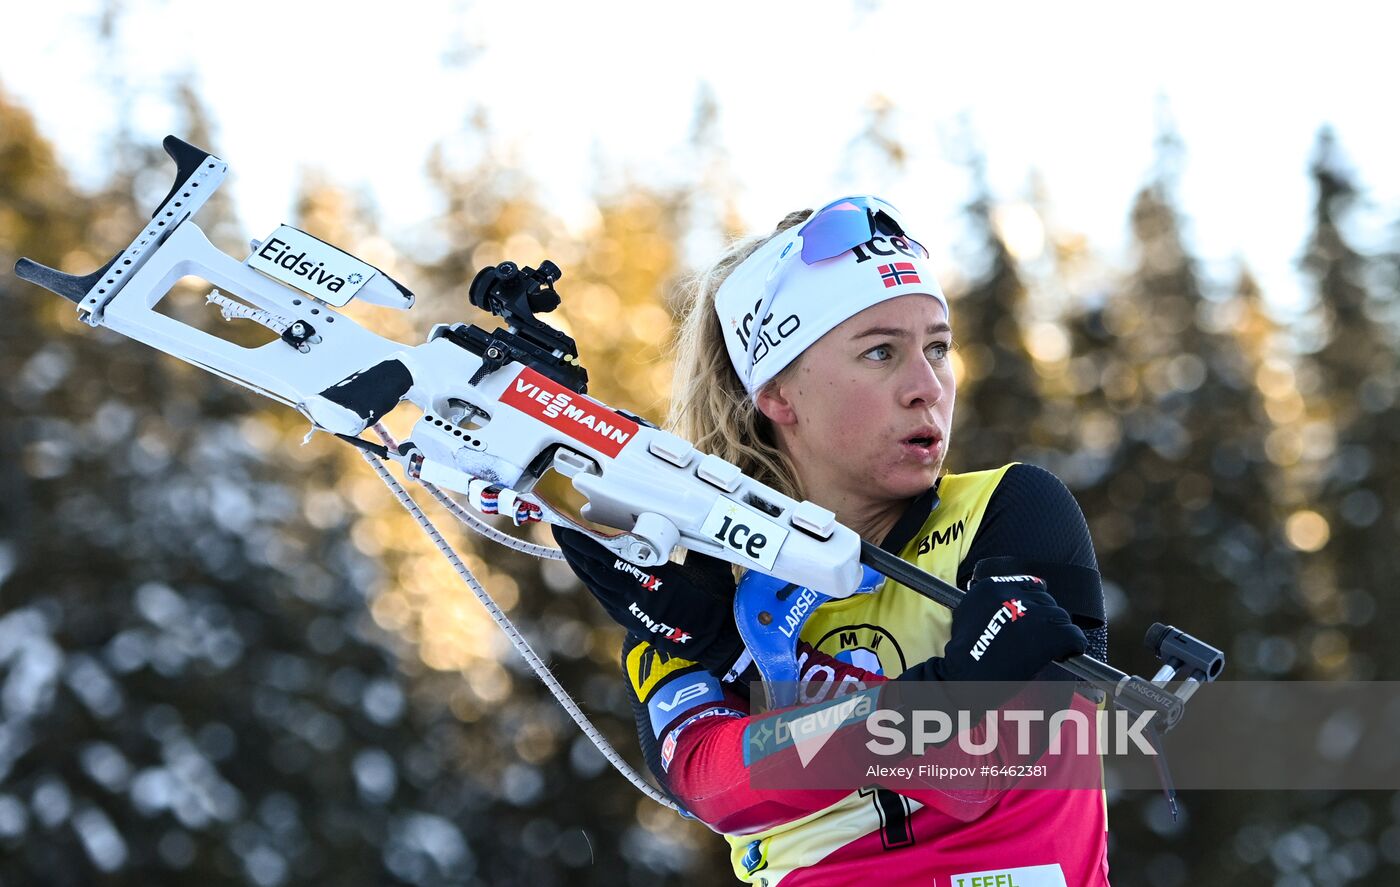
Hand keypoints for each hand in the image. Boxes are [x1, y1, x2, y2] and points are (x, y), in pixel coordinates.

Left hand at [552, 526, 744, 675]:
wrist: (714, 642)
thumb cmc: (715, 603)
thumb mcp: (709, 567)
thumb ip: (696, 542)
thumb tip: (694, 517)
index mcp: (656, 580)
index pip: (614, 557)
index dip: (590, 541)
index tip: (574, 524)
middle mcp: (637, 596)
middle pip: (596, 568)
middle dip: (575, 546)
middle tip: (559, 525)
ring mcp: (630, 609)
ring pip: (595, 582)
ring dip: (578, 560)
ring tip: (565, 541)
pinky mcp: (629, 617)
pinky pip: (602, 594)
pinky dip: (590, 577)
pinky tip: (584, 566)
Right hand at [904, 567, 1086, 685]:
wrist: (963, 679)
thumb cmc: (966, 655)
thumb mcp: (968, 615)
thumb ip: (992, 603)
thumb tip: (1017, 600)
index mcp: (991, 587)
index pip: (1029, 584)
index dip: (1035, 604)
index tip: (1035, 618)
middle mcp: (1013, 594)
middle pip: (1047, 600)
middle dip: (1045, 620)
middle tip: (1036, 640)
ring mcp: (1033, 613)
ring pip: (1061, 616)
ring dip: (1056, 633)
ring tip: (1044, 651)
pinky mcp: (1050, 634)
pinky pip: (1075, 636)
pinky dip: (1073, 646)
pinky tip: (1063, 655)